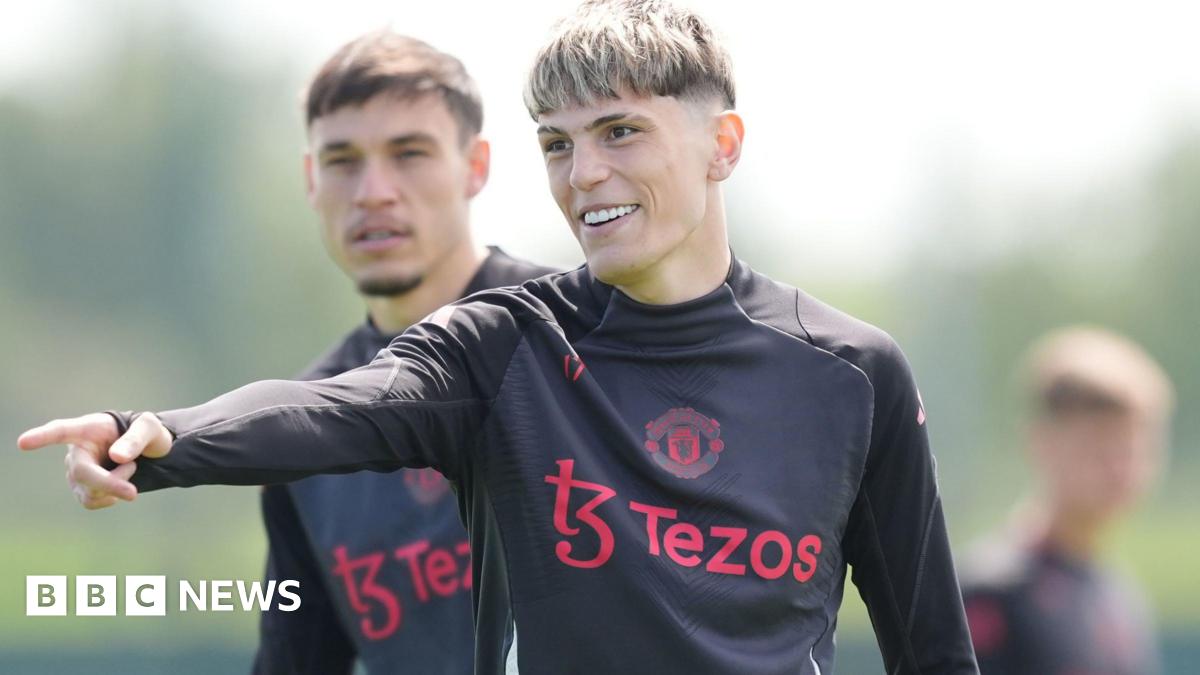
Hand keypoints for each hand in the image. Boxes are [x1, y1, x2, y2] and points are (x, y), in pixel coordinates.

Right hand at [17, 412, 172, 509]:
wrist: (145, 449)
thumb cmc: (144, 433)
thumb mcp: (149, 428)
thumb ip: (136, 439)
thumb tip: (117, 458)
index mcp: (87, 429)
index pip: (60, 431)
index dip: (42, 437)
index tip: (23, 442)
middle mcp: (75, 451)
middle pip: (82, 472)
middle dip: (108, 483)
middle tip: (133, 494)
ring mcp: (75, 472)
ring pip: (89, 491)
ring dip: (116, 486)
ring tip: (131, 467)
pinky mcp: (81, 489)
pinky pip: (93, 501)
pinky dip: (113, 496)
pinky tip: (120, 483)